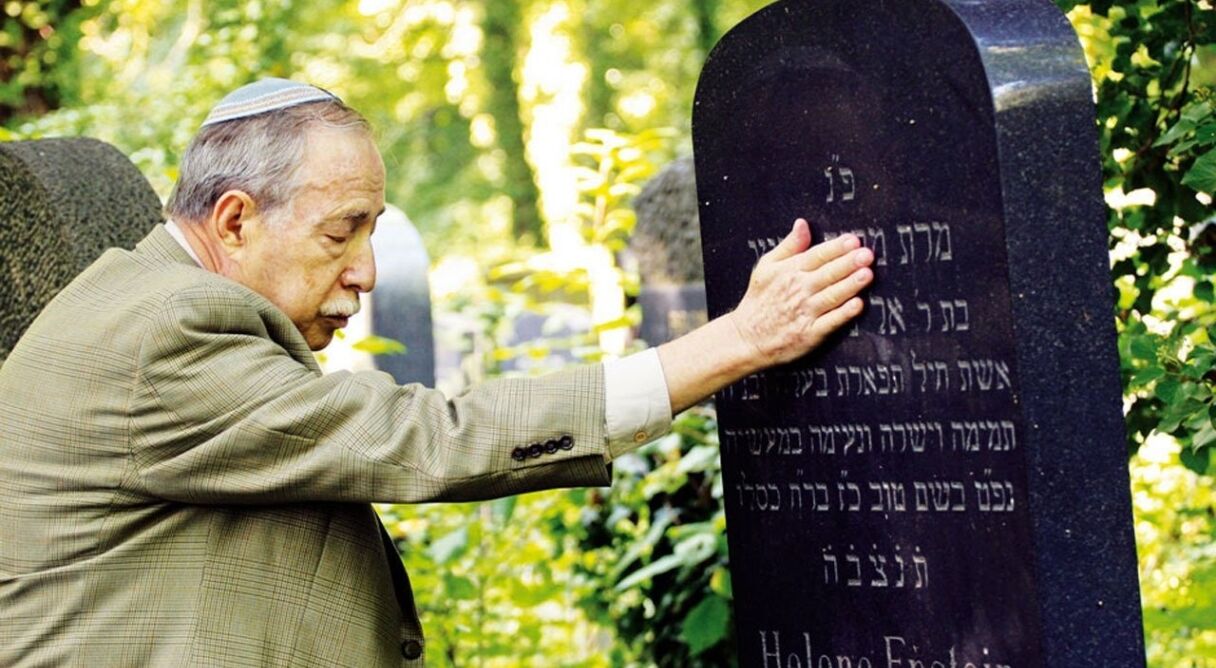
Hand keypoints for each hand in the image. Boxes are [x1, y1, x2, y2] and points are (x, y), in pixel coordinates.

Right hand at [656, 218, 872, 412]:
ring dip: (850, 285)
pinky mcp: (810, 334)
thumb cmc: (759, 301)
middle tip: (867, 254)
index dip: (836, 248)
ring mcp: (805, 312)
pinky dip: (843, 314)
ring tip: (867, 274)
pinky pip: (830, 322)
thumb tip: (803, 224)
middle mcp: (798, 290)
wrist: (746, 338)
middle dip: (848, 263)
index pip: (816, 256)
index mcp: (789, 271)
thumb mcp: (766, 267)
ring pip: (831, 296)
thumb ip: (789, 246)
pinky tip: (858, 305)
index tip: (853, 239)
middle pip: (827, 274)